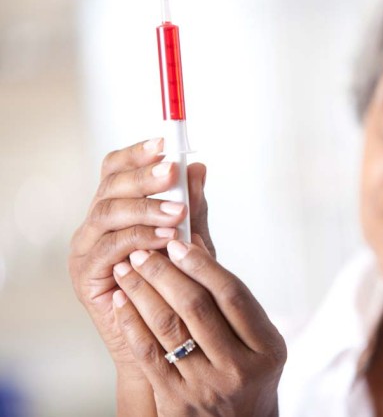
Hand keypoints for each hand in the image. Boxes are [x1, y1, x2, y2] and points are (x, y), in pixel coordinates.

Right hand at [68, 139, 213, 371]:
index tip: (164, 144)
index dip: (136, 154)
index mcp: (118, 209)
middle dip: (143, 176)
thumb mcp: (190, 240)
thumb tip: (198, 168)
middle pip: (110, 186)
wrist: (163, 335)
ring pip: (107, 213)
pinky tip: (164, 239)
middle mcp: (97, 224)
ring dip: (145, 208)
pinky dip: (138, 239)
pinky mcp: (86, 274)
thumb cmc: (176, 285)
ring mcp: (87, 248)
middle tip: (172, 172)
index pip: (116, 170)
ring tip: (178, 213)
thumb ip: (192, 206)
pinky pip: (109, 248)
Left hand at [111, 236, 286, 415]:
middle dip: (165, 273)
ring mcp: (207, 387)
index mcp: (266, 348)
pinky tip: (123, 302)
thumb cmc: (248, 375)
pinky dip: (132, 322)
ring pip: (168, 327)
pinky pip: (149, 354)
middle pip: (197, 307)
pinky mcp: (176, 401)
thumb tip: (195, 245)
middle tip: (144, 251)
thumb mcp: (258, 340)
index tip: (179, 243)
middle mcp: (239, 368)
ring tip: (127, 269)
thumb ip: (233, 300)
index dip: (203, 265)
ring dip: (142, 292)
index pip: (233, 295)